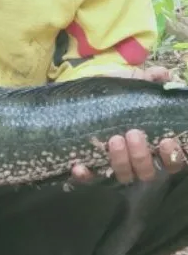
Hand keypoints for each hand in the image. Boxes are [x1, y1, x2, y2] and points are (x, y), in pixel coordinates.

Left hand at [71, 65, 186, 184]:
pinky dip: (87, 176)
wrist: (87, 96)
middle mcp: (141, 161)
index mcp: (158, 145)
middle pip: (149, 172)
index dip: (174, 156)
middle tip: (133, 134)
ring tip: (114, 139)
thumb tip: (163, 75)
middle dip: (141, 156)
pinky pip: (92, 179)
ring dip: (120, 161)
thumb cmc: (120, 93)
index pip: (175, 161)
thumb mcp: (135, 84)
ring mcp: (118, 167)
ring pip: (125, 177)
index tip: (167, 141)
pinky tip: (79, 167)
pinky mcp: (94, 170)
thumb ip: (152, 81)